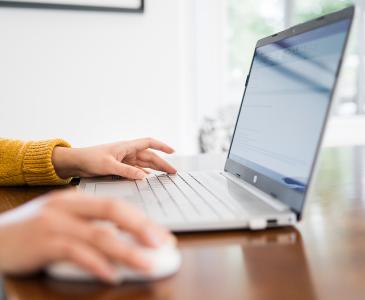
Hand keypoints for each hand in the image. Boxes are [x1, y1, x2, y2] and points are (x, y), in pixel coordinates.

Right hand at [0, 190, 173, 282]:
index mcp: (75, 199)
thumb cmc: (30, 231)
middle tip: (163, 243)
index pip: (115, 204)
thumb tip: (121, 239)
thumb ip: (88, 224)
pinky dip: (96, 264)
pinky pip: (76, 254)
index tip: (160, 234)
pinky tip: (112, 275)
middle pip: (112, 212)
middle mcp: (67, 207)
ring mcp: (54, 224)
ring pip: (99, 235)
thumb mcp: (60, 219)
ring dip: (127, 251)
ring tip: (147, 264)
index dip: (141, 219)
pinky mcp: (43, 243)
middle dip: (142, 228)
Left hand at [52, 138, 176, 179]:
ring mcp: (125, 161)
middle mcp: (128, 153)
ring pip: (144, 165)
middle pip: (150, 157)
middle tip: (173, 172)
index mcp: (126, 147)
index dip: (162, 146)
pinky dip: (144, 175)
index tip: (173, 151)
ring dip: (155, 170)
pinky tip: (149, 180)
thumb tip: (144, 177)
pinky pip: (136, 171)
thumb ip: (127, 172)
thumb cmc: (90, 158)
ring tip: (166, 176)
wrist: (77, 163)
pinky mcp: (120, 168)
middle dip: (162, 163)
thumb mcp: (109, 165)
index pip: (149, 143)